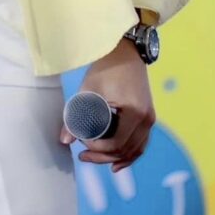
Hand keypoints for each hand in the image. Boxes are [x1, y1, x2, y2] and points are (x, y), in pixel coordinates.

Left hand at [59, 37, 155, 172]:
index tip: (81, 141)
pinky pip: (141, 144)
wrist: (125, 52)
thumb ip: (76, 115)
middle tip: (83, 156)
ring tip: (94, 158)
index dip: (97, 148)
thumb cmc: (106, 68)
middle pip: (125, 150)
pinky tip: (116, 162)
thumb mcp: (88, 90)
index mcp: (133, 112)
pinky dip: (129, 154)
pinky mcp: (148, 117)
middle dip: (103, 156)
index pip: (115, 144)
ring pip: (134, 150)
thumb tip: (64, 140)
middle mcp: (146, 119)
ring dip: (114, 157)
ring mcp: (150, 119)